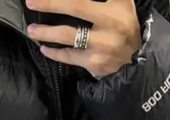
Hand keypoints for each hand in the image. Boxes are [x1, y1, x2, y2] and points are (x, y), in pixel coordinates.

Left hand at [26, 0, 140, 78]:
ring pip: (68, 35)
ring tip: (31, 30)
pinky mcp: (95, 63)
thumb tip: (79, 0)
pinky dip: (55, 53)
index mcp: (117, 6)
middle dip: (50, 3)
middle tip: (30, 2)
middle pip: (76, 6)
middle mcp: (111, 23)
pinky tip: (45, 48)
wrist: (138, 63)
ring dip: (46, 32)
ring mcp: (102, 45)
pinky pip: (69, 56)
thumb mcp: (122, 4)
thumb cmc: (125, 28)